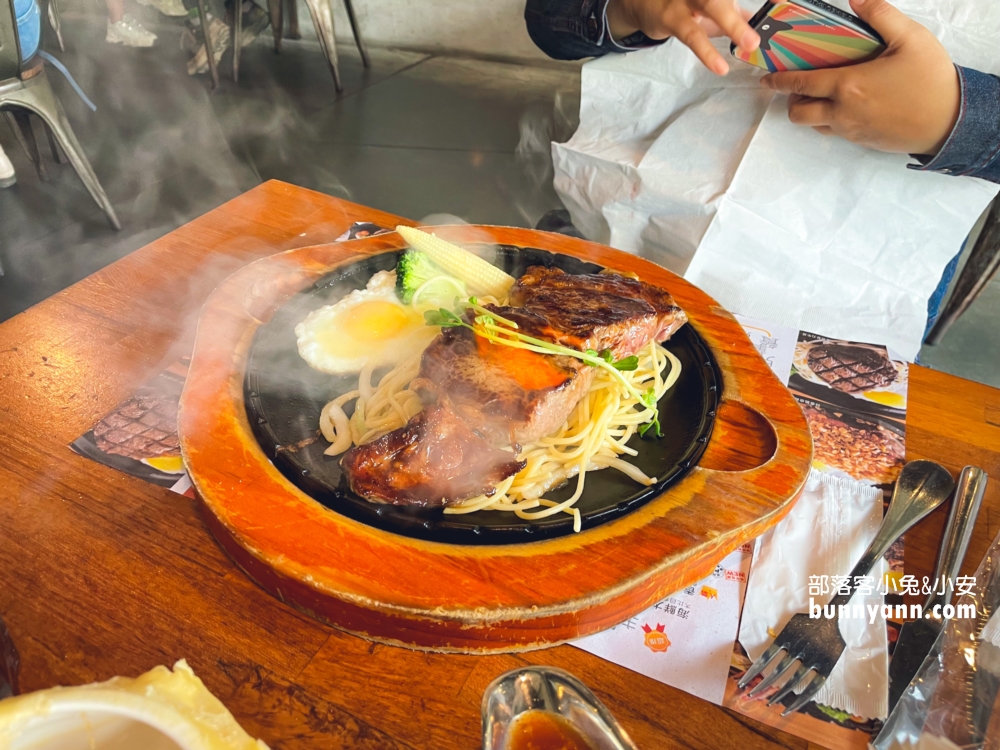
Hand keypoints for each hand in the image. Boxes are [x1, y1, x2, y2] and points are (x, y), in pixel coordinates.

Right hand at [606, 0, 758, 74]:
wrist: (637, 2)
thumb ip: (732, 10)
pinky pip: (691, 34)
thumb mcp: (706, 2)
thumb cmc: (678, 1)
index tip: (781, 2)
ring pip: (710, 5)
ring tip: (750, 44)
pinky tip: (719, 66)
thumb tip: (759, 22)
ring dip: (732, 24)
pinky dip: (707, 51)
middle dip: (740, 15)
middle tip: (764, 26)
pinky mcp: (669, 16)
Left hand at [760, 0, 959, 155]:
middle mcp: (842, 112)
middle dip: (791, 101)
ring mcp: (851, 130)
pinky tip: (843, 106)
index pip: (801, 85)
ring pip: (814, 126)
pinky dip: (828, 121)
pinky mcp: (861, 141)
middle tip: (797, 87)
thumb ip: (881, 16)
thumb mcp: (910, 38)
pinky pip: (834, 133)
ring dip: (809, 112)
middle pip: (799, 113)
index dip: (779, 81)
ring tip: (820, 95)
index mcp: (848, 86)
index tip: (767, 78)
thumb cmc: (930, 80)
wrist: (949, 122)